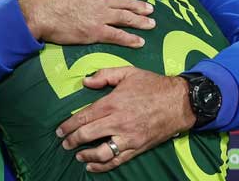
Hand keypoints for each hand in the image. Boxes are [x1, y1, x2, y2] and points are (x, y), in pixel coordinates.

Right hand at [18, 0, 154, 47]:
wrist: (36, 12)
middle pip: (124, 1)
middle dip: (138, 6)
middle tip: (150, 8)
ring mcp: (100, 16)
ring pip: (126, 18)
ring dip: (140, 21)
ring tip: (151, 23)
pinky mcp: (96, 32)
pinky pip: (118, 36)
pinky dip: (130, 39)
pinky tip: (140, 42)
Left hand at [56, 67, 195, 171]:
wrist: (180, 101)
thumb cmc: (153, 85)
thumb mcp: (128, 72)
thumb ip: (105, 75)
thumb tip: (85, 82)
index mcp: (113, 103)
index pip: (84, 117)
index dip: (68, 126)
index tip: (59, 131)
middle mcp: (118, 122)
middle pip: (87, 135)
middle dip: (72, 141)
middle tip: (64, 143)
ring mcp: (128, 137)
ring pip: (101, 152)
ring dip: (85, 155)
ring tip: (77, 156)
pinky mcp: (137, 147)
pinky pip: (117, 160)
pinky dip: (102, 166)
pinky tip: (92, 166)